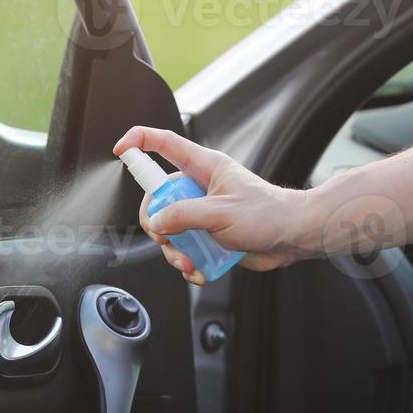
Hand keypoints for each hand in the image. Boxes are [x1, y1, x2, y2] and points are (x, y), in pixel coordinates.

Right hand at [113, 126, 312, 284]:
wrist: (292, 238)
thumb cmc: (268, 215)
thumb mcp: (221, 213)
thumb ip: (185, 216)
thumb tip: (158, 221)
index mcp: (203, 167)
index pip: (164, 143)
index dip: (139, 142)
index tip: (120, 152)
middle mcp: (199, 187)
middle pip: (158, 199)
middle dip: (157, 225)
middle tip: (167, 239)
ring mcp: (202, 212)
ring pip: (169, 230)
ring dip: (174, 252)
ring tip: (190, 262)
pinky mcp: (208, 234)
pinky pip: (184, 248)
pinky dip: (188, 263)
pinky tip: (200, 270)